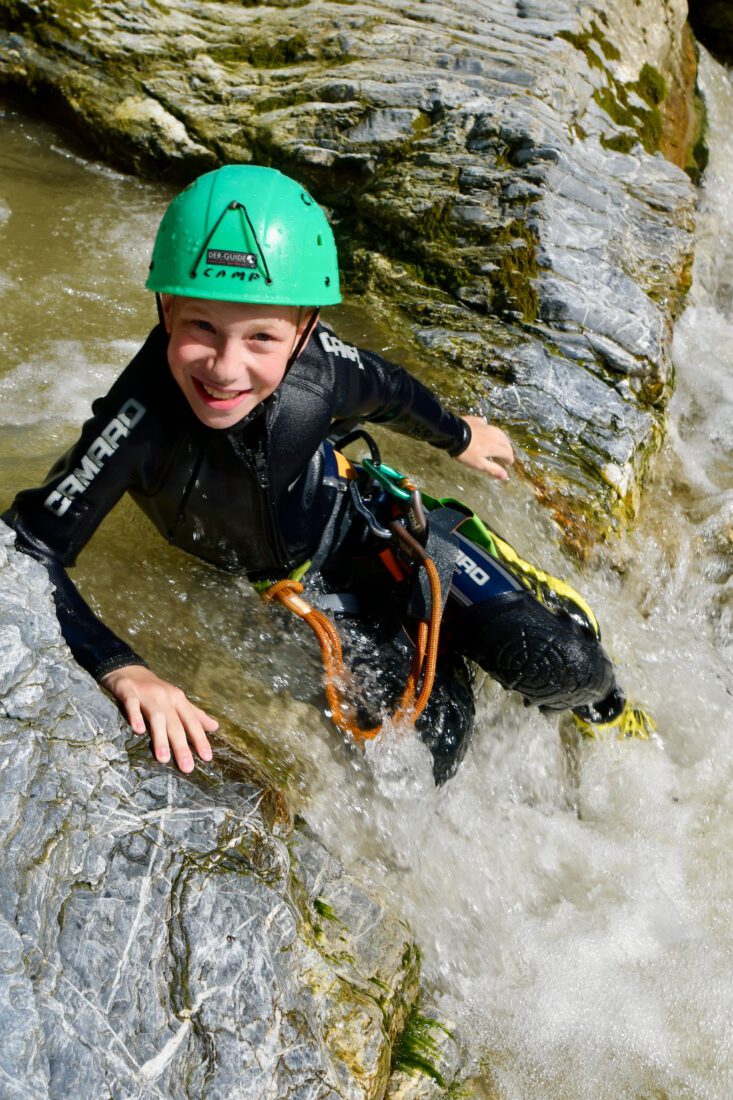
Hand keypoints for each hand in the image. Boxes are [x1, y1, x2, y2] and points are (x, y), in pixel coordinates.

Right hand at [100, 664, 217, 772]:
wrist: (129, 669)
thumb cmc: (156, 690)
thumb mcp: (177, 700)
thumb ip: (195, 715)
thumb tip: (215, 727)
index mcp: (179, 700)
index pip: (192, 722)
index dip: (200, 739)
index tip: (207, 758)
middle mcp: (166, 697)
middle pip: (176, 723)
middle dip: (182, 746)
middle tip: (187, 768)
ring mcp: (148, 694)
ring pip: (157, 717)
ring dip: (160, 737)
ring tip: (163, 759)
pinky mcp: (129, 692)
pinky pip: (132, 704)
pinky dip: (135, 716)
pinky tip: (138, 731)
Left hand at [456, 415, 514, 479]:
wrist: (453, 434)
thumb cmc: (466, 452)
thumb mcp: (478, 464)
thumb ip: (492, 469)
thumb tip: (505, 476)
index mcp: (495, 447)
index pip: (507, 453)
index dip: (509, 459)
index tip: (508, 463)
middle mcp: (494, 436)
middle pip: (505, 442)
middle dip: (508, 449)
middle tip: (507, 454)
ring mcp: (486, 427)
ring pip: (499, 432)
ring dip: (503, 438)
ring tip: (502, 442)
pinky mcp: (478, 421)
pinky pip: (488, 425)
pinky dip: (491, 429)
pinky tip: (488, 430)